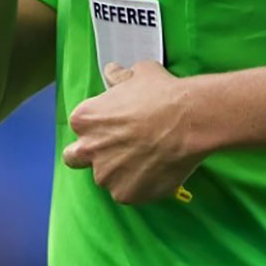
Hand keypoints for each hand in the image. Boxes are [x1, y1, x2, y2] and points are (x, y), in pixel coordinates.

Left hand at [62, 61, 205, 204]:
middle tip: (117, 149)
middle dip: (91, 155)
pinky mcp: (126, 194)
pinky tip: (159, 170)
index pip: (80, 128)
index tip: (115, 126)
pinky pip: (130, 193)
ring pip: (108, 177)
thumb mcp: (138, 73)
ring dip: (121, 171)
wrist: (190, 120)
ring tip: (149, 158)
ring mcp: (106, 175)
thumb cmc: (163, 94)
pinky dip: (141, 185)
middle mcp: (89, 149)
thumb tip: (112, 72)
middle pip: (76, 158)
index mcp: (85, 119)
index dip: (98, 128)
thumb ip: (119, 77)